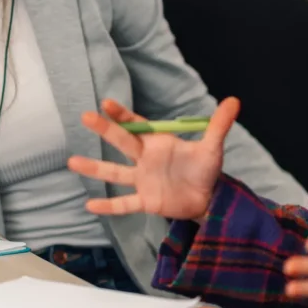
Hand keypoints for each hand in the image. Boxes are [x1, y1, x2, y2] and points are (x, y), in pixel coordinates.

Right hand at [69, 98, 239, 220]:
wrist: (209, 200)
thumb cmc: (206, 170)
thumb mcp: (212, 147)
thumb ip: (219, 125)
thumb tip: (234, 100)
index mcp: (158, 143)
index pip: (137, 126)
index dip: (123, 115)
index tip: (107, 104)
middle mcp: (145, 159)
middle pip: (122, 143)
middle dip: (105, 130)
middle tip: (85, 117)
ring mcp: (142, 181)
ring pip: (115, 173)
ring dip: (95, 168)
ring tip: (72, 161)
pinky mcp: (145, 201)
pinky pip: (124, 203)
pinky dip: (108, 206)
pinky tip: (90, 206)